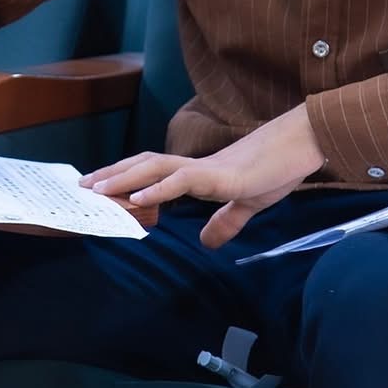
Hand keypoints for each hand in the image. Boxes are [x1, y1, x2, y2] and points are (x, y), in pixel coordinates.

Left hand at [80, 104, 325, 247]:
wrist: (304, 145)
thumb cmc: (278, 168)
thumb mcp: (249, 203)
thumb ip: (227, 221)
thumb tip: (208, 242)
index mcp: (200, 174)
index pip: (154, 171)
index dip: (127, 178)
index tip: (102, 188)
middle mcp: (196, 167)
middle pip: (144, 165)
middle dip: (112, 175)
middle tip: (83, 186)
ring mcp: (206, 169)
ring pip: (154, 167)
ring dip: (124, 178)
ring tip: (98, 190)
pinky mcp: (221, 176)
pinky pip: (182, 180)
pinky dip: (157, 188)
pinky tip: (138, 198)